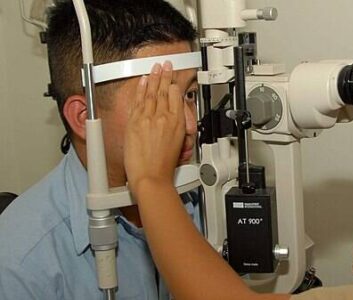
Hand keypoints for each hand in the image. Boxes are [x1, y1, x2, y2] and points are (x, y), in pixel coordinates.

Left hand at [124, 62, 184, 193]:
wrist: (151, 177)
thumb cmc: (164, 167)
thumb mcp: (178, 145)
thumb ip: (174, 129)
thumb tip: (171, 121)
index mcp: (177, 123)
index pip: (176, 97)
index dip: (174, 85)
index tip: (173, 79)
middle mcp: (163, 118)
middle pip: (164, 91)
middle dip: (165, 76)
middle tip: (166, 65)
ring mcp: (148, 119)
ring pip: (151, 93)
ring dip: (154, 78)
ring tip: (155, 68)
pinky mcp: (135, 122)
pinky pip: (139, 101)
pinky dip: (141, 89)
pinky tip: (142, 81)